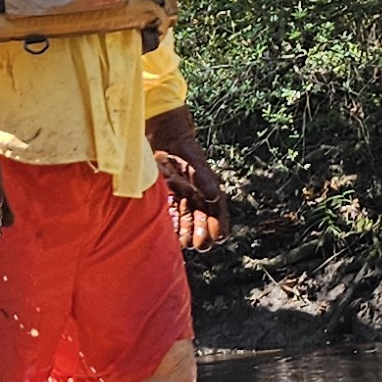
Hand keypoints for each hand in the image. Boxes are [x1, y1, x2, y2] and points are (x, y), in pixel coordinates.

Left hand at [146, 106, 228, 250]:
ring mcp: (185, 194)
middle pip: (203, 219)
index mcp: (209, 189)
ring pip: (189, 219)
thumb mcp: (192, 163)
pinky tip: (171, 234)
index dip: (218, 226)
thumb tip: (214, 195)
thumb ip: (202, 178)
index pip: (217, 213)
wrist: (163, 136)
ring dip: (188, 231)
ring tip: (185, 244)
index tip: (218, 238)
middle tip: (198, 245)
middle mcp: (199, 194)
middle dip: (202, 233)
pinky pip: (175, 214)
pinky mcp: (172, 194)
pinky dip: (174, 224)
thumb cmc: (180, 149)